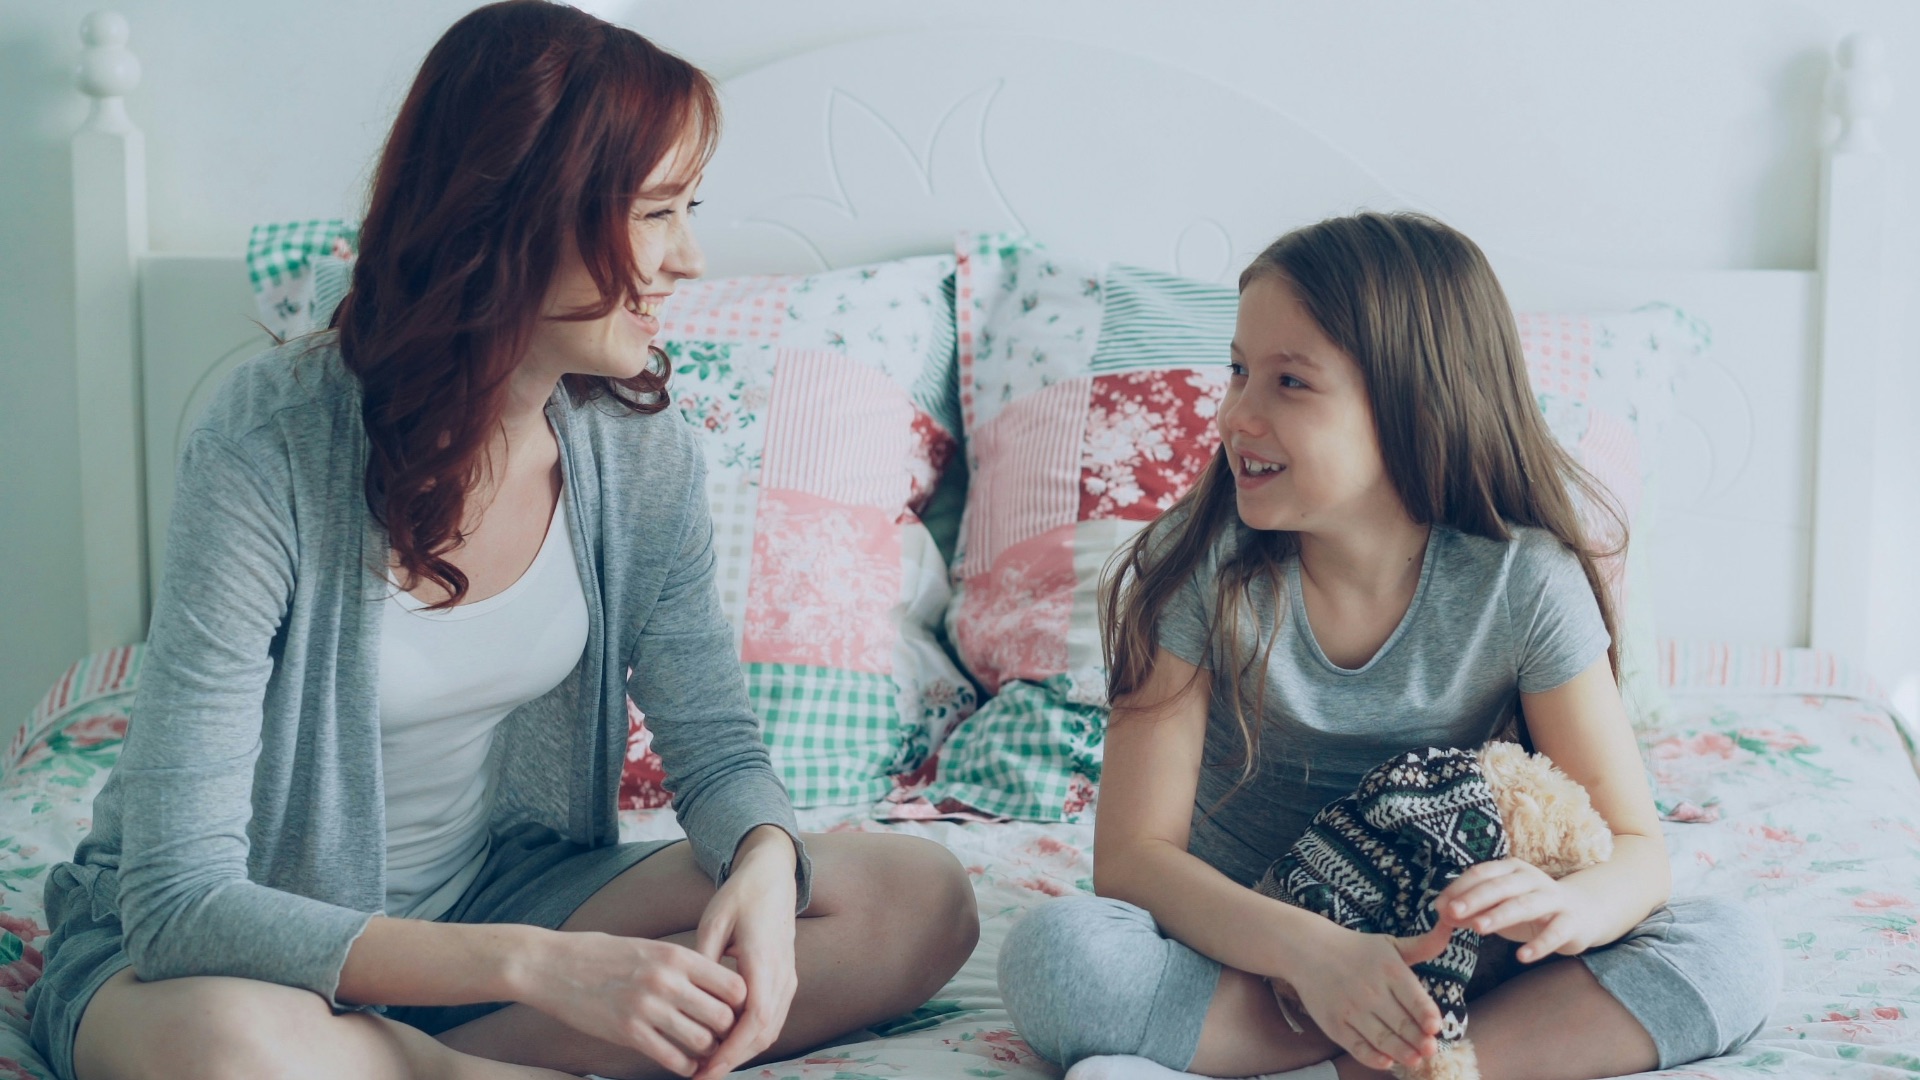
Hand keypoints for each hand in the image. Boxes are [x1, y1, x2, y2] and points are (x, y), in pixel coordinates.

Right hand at [518, 930, 745, 1076]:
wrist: (551, 965)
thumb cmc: (601, 954)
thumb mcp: (649, 947)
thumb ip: (681, 965)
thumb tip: (715, 984)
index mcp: (676, 956)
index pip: (733, 985)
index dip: (739, 1003)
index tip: (734, 1010)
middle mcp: (667, 981)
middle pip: (723, 1017)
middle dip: (728, 1031)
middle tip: (725, 1038)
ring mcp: (647, 1008)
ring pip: (702, 1041)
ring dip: (708, 1052)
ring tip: (706, 1053)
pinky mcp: (627, 1032)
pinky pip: (672, 1058)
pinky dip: (685, 1066)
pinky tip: (685, 1065)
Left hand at [690, 826, 799, 1079]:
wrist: (774, 876)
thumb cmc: (741, 895)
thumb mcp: (714, 921)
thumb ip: (702, 960)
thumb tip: (685, 996)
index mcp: (764, 959)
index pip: (756, 1018)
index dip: (733, 1049)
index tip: (707, 1068)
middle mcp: (783, 974)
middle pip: (765, 1032)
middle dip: (734, 1059)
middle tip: (701, 1076)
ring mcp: (788, 978)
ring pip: (771, 1029)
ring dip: (743, 1052)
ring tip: (709, 1065)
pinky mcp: (786, 980)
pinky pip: (773, 1018)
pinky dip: (751, 1037)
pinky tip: (726, 1044)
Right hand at [1284, 919, 1448, 1071]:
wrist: (1308, 949)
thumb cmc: (1356, 949)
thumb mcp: (1390, 943)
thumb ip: (1423, 944)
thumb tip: (1451, 927)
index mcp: (1389, 970)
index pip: (1414, 998)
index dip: (1427, 1015)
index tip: (1435, 1026)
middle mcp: (1371, 991)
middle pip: (1401, 1023)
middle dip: (1419, 1040)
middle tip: (1431, 1050)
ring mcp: (1351, 1009)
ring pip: (1382, 1039)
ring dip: (1402, 1052)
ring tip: (1415, 1060)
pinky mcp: (1335, 1024)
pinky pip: (1357, 1047)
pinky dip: (1373, 1058)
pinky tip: (1386, 1061)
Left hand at [1438, 859, 1601, 962]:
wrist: (1582, 912)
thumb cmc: (1530, 908)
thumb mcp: (1498, 906)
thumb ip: (1472, 908)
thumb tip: (1442, 914)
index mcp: (1511, 869)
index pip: (1481, 873)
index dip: (1459, 888)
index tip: (1440, 906)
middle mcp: (1531, 879)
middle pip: (1500, 886)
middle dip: (1475, 898)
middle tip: (1453, 912)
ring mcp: (1553, 898)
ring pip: (1525, 905)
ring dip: (1500, 915)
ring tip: (1478, 928)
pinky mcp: (1570, 921)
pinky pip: (1554, 932)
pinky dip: (1539, 945)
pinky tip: (1522, 957)